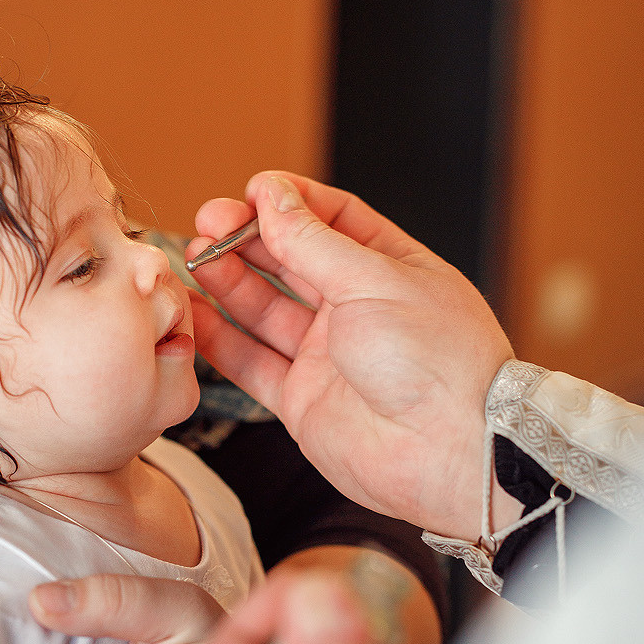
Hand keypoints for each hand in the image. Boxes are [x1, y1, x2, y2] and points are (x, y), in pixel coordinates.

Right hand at [189, 173, 517, 540]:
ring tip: (195, 258)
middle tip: (209, 222)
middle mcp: (360, 311)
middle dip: (249, 239)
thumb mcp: (372, 280)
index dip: (291, 202)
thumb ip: (311, 241)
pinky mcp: (303, 401)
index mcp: (392, 270)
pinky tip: (194, 313)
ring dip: (229, 282)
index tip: (253, 191)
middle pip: (292, 262)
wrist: (448, 452)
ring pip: (266, 311)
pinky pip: (252, 363)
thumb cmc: (436, 360)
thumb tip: (272, 197)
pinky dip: (220, 340)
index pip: (334, 220)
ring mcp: (330, 357)